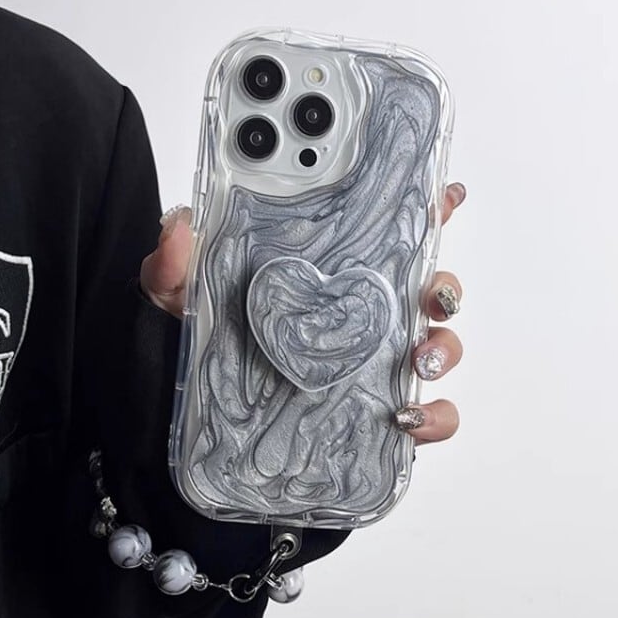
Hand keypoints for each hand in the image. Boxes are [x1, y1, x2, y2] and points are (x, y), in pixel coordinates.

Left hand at [140, 183, 466, 447]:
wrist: (178, 420)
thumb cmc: (189, 349)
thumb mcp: (173, 298)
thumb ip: (173, 263)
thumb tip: (181, 226)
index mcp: (321, 274)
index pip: (379, 233)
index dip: (420, 209)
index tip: (442, 196)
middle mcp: (353, 313)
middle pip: (423, 286)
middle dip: (443, 285)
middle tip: (431, 295)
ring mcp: (366, 363)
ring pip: (436, 344)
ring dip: (444, 347)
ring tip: (419, 359)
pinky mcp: (371, 414)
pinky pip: (424, 415)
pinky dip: (434, 417)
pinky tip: (408, 419)